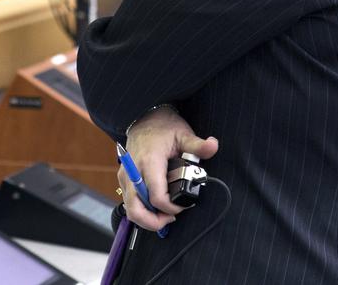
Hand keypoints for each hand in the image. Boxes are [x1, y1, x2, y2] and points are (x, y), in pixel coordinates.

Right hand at [118, 107, 218, 231]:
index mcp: (149, 162)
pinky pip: (128, 202)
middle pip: (136, 209)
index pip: (156, 197)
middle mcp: (133, 171)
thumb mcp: (183, 133)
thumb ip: (198, 144)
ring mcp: (125, 176)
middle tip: (171, 218)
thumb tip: (213, 146)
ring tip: (164, 214)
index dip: (171, 208)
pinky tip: (155, 207)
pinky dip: (141, 210)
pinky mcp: (124, 178)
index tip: (183, 207)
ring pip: (129, 209)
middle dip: (154, 222)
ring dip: (147, 218)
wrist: (143, 117)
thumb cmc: (163, 126)